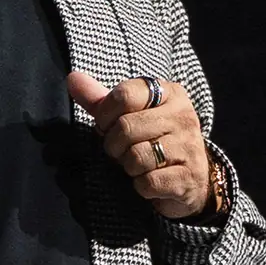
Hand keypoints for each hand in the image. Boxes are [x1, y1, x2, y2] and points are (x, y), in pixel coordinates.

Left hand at [66, 71, 213, 219]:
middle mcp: (183, 116)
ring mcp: (188, 147)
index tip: (107, 126)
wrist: (192, 178)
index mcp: (170, 93)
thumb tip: (72, 78)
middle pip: (126, 127)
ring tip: (137, 165)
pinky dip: (141, 186)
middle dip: (114, 145)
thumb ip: (101, 99)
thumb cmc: (155, 140)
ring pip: (136, 156)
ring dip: (128, 166)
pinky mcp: (187, 178)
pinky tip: (149, 181)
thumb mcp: (131, 115)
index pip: (125, 95)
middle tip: (121, 151)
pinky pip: (148, 182)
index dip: (105, 114)